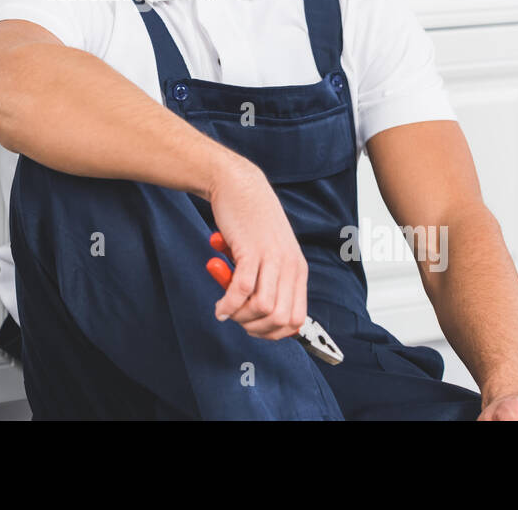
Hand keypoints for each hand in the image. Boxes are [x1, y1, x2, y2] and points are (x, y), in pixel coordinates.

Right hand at [204, 158, 307, 339]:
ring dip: (241, 317)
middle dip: (256, 328)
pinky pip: (241, 290)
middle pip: (281, 319)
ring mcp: (272, 258)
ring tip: (227, 310)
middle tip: (237, 320)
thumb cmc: (250, 220)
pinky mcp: (250, 250)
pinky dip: (229, 305)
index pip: (296, 319)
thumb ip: (270, 280)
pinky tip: (219, 306)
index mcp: (297, 269)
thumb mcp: (271, 252)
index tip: (253, 328)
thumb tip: (260, 315)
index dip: (274, 333)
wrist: (238, 185)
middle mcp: (289, 265)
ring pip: (264, 308)